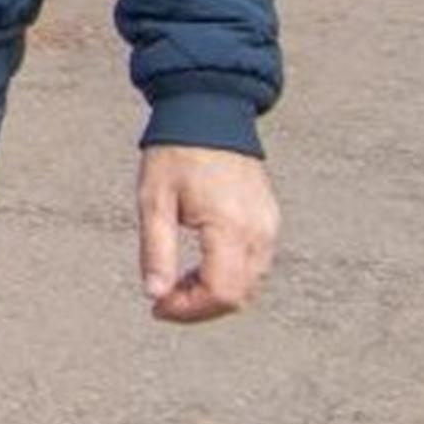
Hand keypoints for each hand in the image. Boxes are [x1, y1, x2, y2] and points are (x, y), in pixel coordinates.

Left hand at [137, 144, 278, 322]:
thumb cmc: (176, 154)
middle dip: (200, 308)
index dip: (189, 310)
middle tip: (164, 300)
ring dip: (215, 295)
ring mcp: (269, 226)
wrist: (210, 113)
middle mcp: (259, 231)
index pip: (222, 292)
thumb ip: (155, 251)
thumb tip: (154, 295)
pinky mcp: (270, 221)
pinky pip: (256, 266)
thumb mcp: (154, 200)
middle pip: (239, 296)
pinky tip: (200, 269)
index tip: (158, 307)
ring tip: (178, 283)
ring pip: (251, 285)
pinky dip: (230, 278)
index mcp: (230, 226)